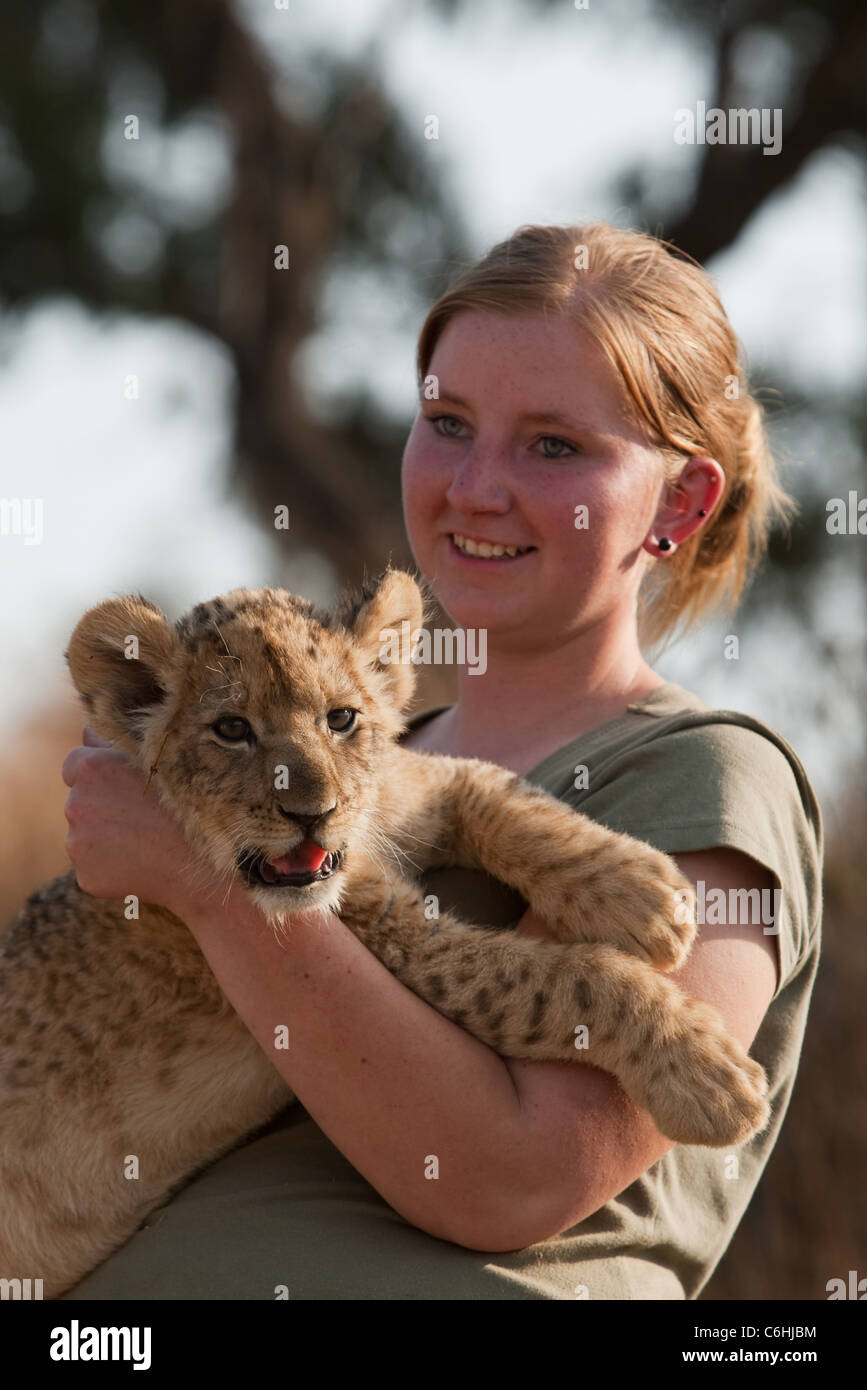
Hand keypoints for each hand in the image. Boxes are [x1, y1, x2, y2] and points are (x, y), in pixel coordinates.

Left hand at [62, 727, 200, 916]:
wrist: (203, 862)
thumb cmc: (189, 802)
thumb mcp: (158, 759)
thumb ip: (115, 743)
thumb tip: (90, 733)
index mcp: (89, 768)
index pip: (75, 766)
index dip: (100, 775)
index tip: (122, 787)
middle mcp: (75, 803)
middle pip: (80, 802)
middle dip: (101, 807)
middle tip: (142, 816)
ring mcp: (77, 843)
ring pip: (85, 836)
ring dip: (105, 838)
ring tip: (146, 841)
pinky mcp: (86, 876)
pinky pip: (94, 867)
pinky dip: (111, 867)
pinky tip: (143, 863)